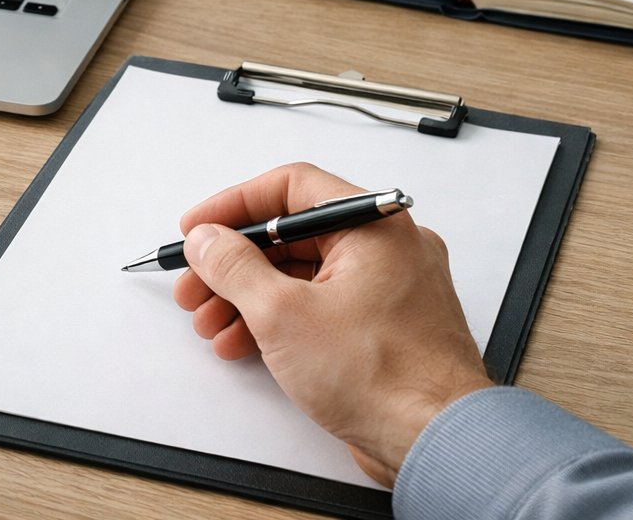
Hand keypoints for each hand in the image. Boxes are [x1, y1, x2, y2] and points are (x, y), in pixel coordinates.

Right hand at [172, 162, 492, 486]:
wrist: (436, 443)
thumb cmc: (386, 378)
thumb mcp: (283, 313)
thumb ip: (234, 267)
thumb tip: (208, 240)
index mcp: (374, 227)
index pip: (291, 188)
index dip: (234, 205)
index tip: (200, 227)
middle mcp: (387, 249)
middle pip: (292, 235)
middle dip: (234, 263)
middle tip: (196, 282)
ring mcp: (387, 290)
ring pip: (302, 275)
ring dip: (248, 295)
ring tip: (211, 321)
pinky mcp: (382, 327)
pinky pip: (320, 306)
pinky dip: (279, 319)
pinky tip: (243, 342)